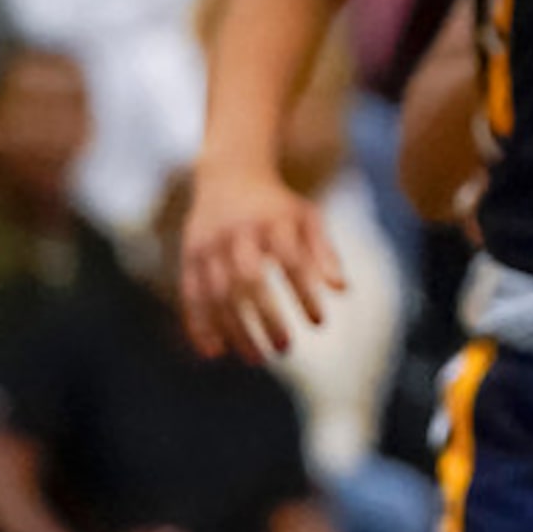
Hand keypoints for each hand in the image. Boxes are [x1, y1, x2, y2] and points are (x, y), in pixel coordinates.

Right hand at [180, 161, 345, 357]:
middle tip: (285, 349)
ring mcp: (209, 244)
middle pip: (248, 279)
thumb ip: (325, 253)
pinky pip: (192, 295)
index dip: (304, 293)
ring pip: (218, 293)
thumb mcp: (307, 219)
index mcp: (271, 221)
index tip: (319, 323)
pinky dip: (200, 325)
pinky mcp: (189, 255)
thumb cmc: (277, 206)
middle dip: (266, 316)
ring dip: (236, 329)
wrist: (229, 173)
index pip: (290, 260)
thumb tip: (342, 291)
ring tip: (258, 359)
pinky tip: (214, 352)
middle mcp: (236, 232)